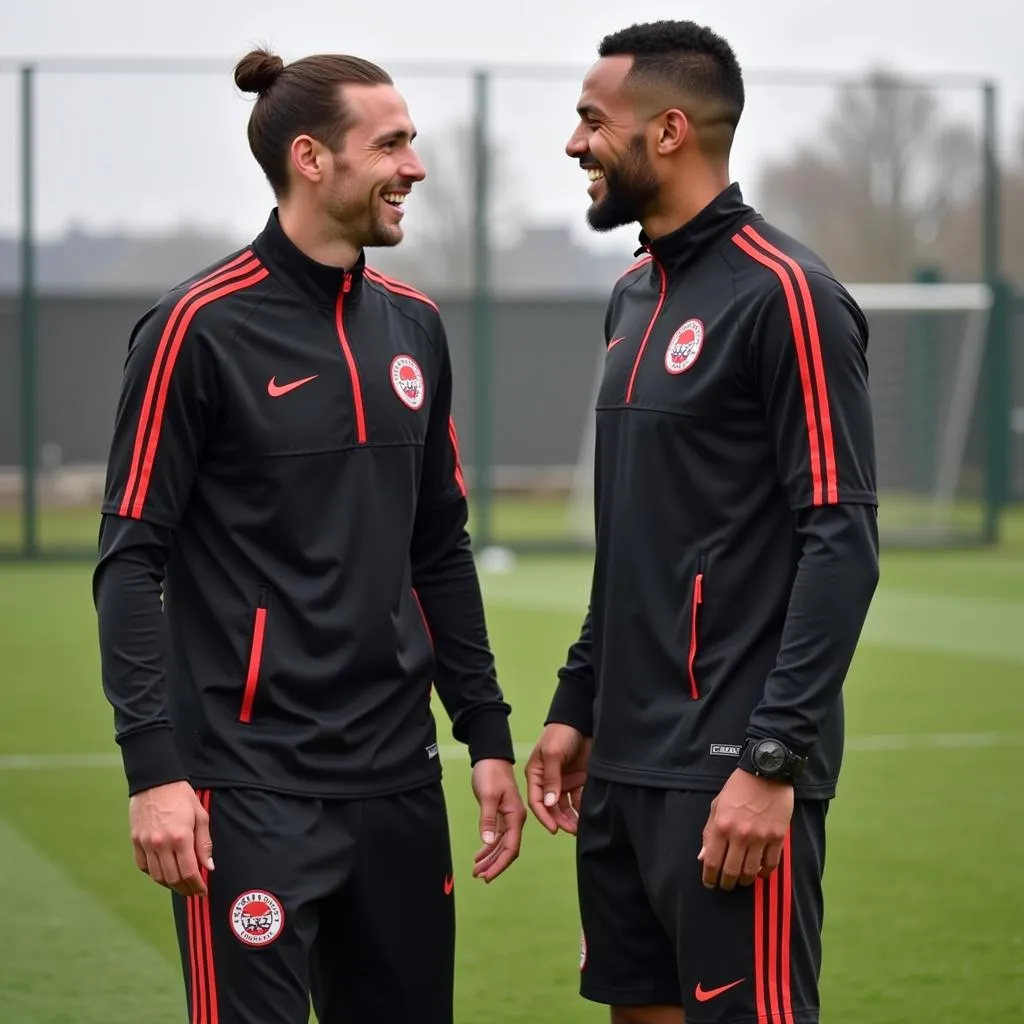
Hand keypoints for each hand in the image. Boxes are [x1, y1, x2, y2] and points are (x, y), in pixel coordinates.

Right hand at [129, 781, 213, 897]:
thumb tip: (208, 867)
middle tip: (192, 891)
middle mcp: (161, 844)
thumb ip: (204, 843)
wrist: (156, 781)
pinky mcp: (135, 841)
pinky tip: (163, 873)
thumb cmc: (181, 796)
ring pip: (157, 876)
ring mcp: (146, 844)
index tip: (202, 890)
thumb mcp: (200, 816)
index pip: (189, 871)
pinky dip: (153, 874)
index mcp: (181, 837)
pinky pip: (143, 866)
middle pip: (172, 878)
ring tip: (179, 884)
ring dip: (169, 884)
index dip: (197, 885)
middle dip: (184, 889)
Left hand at [470, 759, 526, 882]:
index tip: (488, 876)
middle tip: (479, 876)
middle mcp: (515, 819)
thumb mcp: (488, 795)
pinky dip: (489, 847)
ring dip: (490, 858)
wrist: (491, 757)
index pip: (511, 847)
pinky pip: (497, 836)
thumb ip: (488, 819)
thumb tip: (488, 842)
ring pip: (501, 844)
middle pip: (507, 849)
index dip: (500, 863)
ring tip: (477, 870)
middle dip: (494, 864)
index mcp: (516, 815)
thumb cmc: (491, 773)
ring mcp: (509, 817)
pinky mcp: (501, 814)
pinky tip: (480, 855)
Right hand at [524, 723, 590, 834]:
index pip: (536, 800)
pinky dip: (581, 809)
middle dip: (560, 820)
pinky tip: (586, 817)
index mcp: (536, 773)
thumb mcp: (553, 753)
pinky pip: (578, 799)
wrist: (583, 720)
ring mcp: (563, 781)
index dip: (544, 816)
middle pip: (551, 807)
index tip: (554, 828)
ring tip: (580, 828)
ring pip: (565, 806)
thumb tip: (549, 803)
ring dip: (571, 818)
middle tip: (571, 830)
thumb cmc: (562, 732)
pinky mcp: (577, 780)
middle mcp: (548, 780)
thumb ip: (551, 779)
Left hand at [698, 768, 793, 890]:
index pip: (712, 861)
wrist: (765, 772)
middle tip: (725, 885)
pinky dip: (764, 873)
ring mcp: (760, 837)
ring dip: (744, 880)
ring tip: (741, 880)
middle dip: (726, 883)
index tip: (709, 882)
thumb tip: (703, 856)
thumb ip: (709, 832)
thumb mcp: (717, 805)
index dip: (709, 877)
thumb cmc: (738, 787)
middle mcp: (740, 834)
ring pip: (751, 871)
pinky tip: (759, 872)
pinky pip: (771, 864)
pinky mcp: (777, 837)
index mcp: (721, 826)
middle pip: (731, 871)